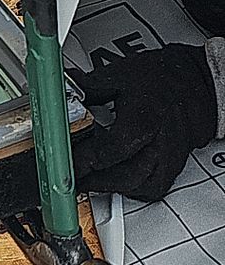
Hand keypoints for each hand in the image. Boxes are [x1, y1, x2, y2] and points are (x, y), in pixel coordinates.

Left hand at [74, 45, 216, 201]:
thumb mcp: (121, 75)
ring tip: (93, 180)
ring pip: (141, 187)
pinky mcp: (176, 164)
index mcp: (145, 119)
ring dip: (114, 188)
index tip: (64, 164)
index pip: (108, 151)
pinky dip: (135, 189)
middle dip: (95, 181)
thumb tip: (62, 92)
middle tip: (75, 177)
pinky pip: (155, 188)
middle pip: (125, 177)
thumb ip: (88, 88)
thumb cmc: (167, 77)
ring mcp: (170, 156)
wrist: (201, 81)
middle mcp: (161, 143)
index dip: (82, 161)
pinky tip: (120, 181)